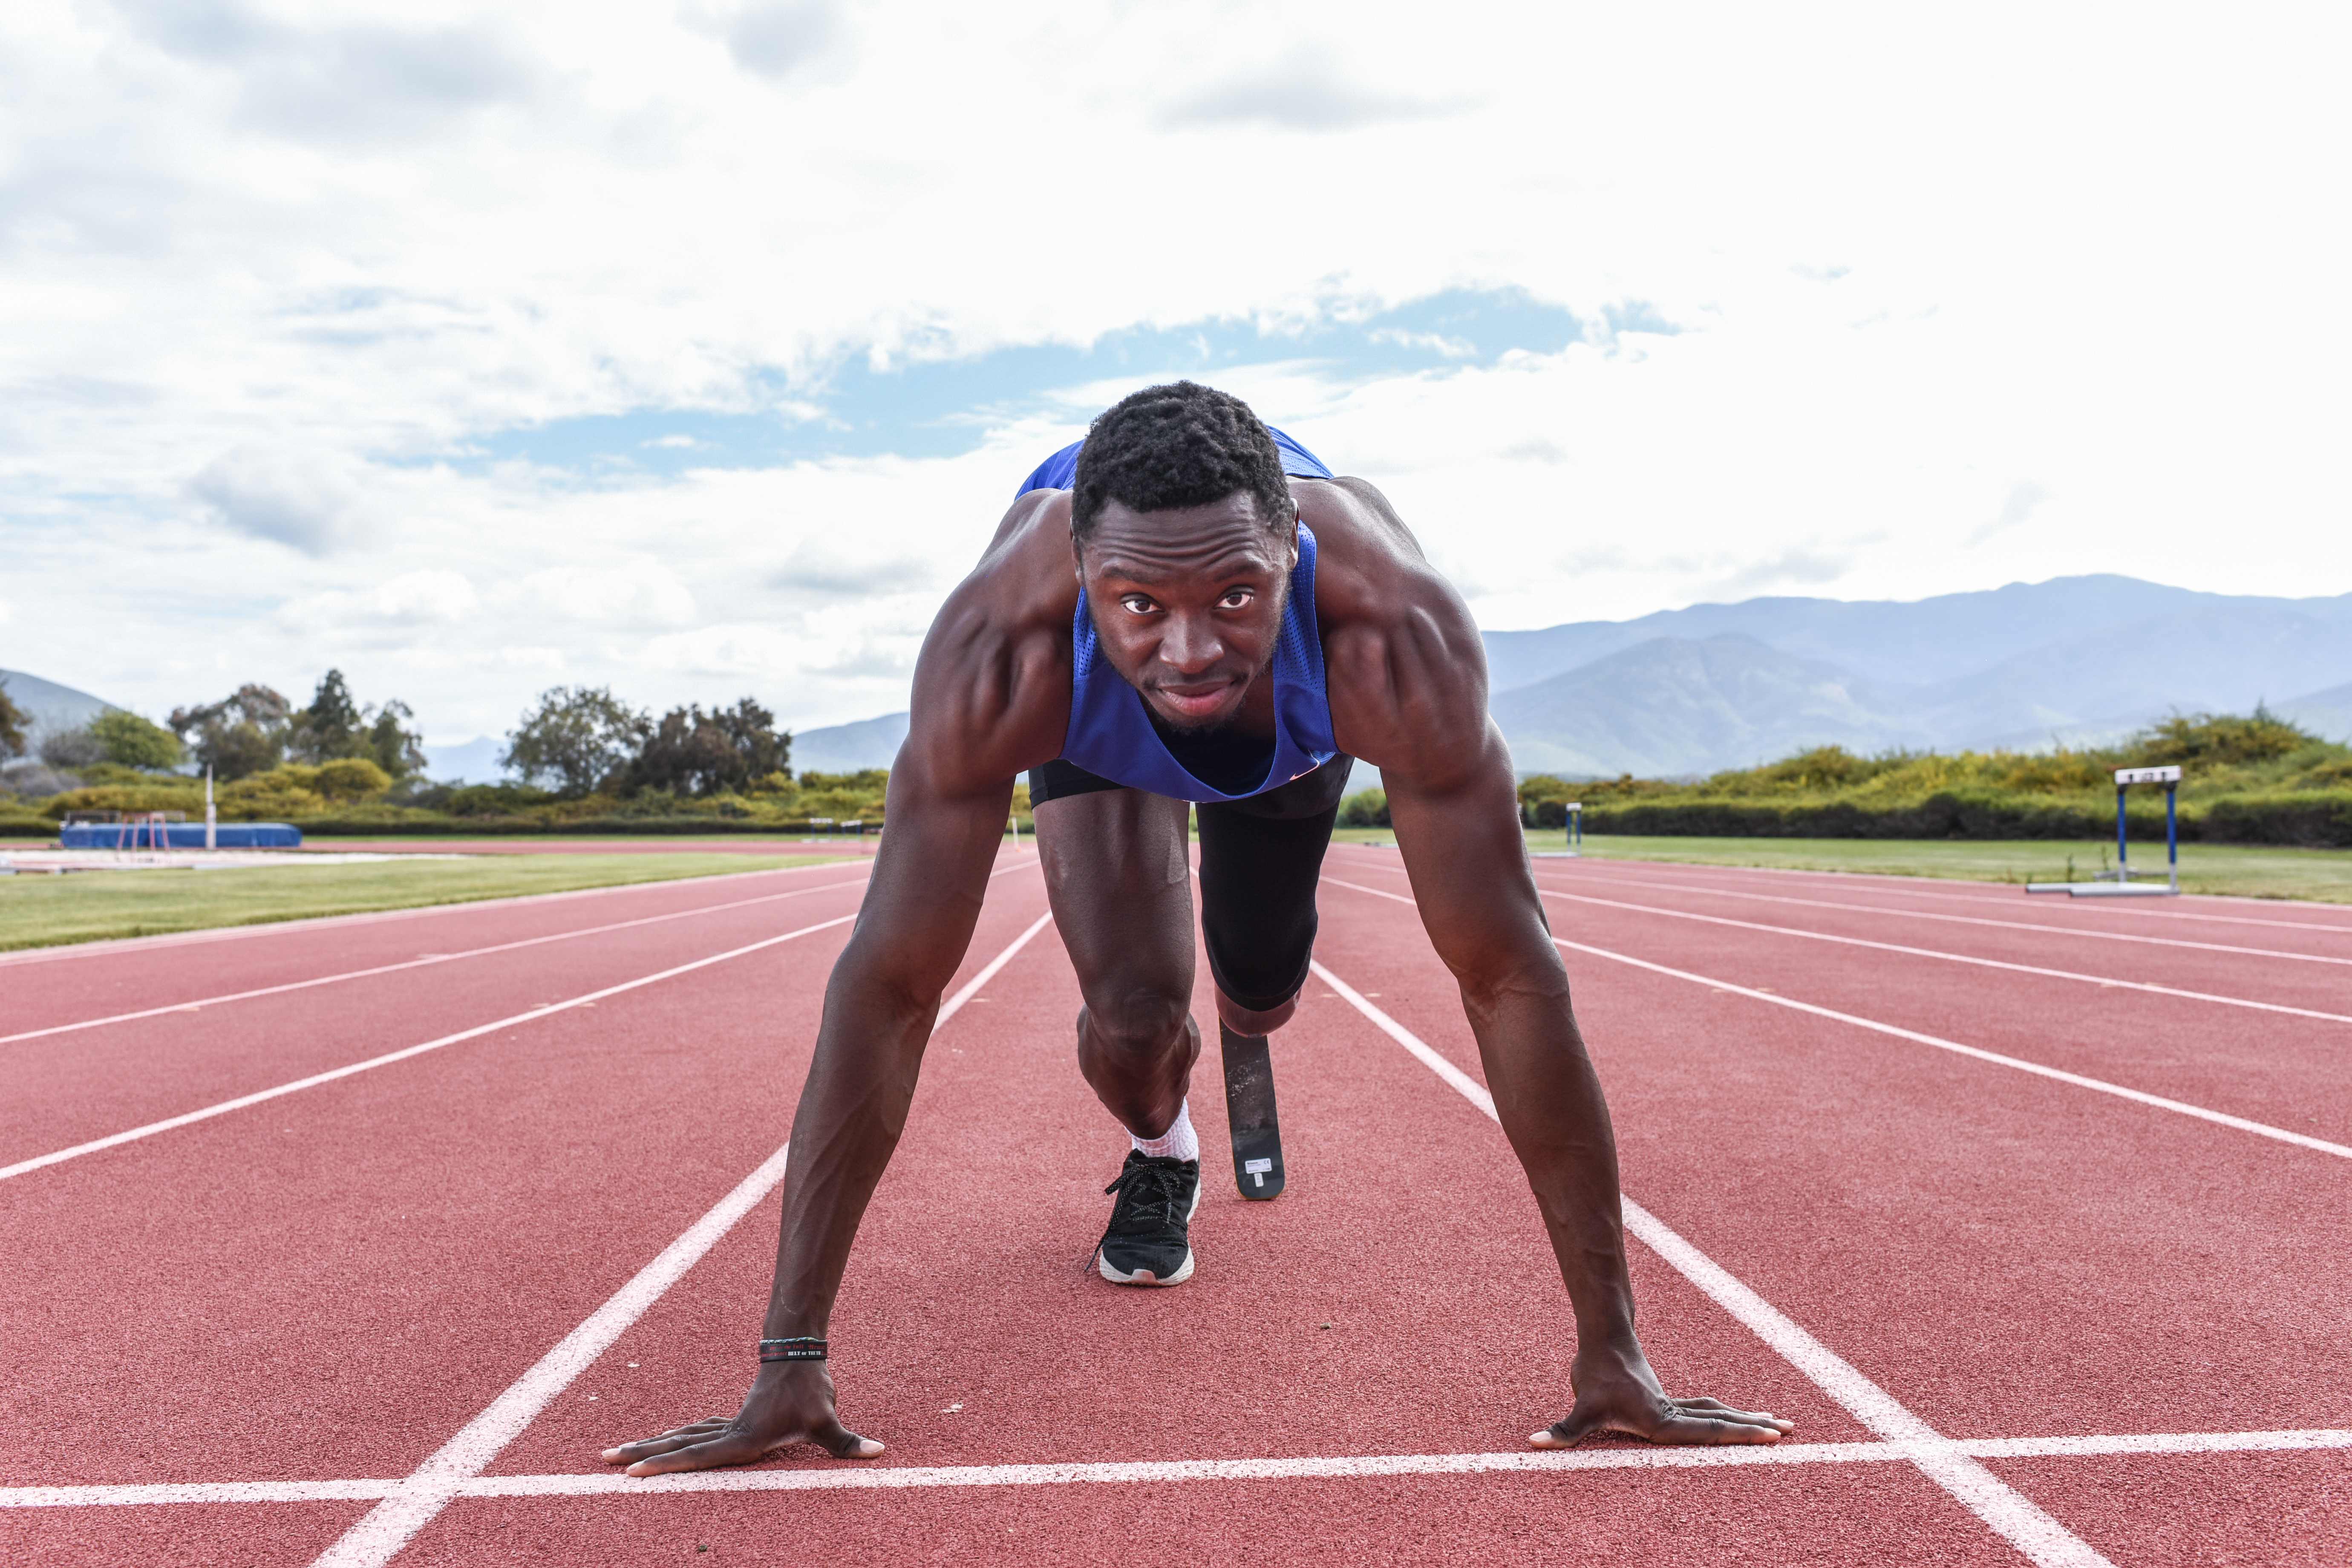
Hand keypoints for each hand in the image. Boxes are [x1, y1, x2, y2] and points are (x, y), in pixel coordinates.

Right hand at [600, 1362, 883, 1475]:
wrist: (799, 1354)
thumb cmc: (810, 1390)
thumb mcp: (827, 1420)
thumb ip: (846, 1442)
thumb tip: (878, 1452)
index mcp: (742, 1438)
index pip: (697, 1456)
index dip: (665, 1465)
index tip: (632, 1473)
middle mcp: (727, 1432)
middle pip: (676, 1443)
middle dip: (641, 1453)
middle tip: (604, 1460)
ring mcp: (726, 1423)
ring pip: (680, 1435)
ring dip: (649, 1444)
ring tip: (614, 1454)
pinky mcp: (731, 1419)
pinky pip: (693, 1432)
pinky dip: (672, 1440)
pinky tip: (660, 1445)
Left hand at [1531, 1345, 1792, 1448]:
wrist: (1602, 1339)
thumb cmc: (1594, 1374)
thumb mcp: (1581, 1407)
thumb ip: (1563, 1431)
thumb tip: (1533, 1443)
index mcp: (1663, 1419)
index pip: (1707, 1431)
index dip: (1738, 1435)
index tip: (1769, 1435)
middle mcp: (1674, 1412)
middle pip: (1722, 1420)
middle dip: (1755, 1428)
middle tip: (1790, 1431)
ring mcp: (1675, 1405)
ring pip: (1718, 1413)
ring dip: (1746, 1420)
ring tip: (1779, 1424)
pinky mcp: (1670, 1400)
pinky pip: (1705, 1411)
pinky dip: (1726, 1417)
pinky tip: (1741, 1419)